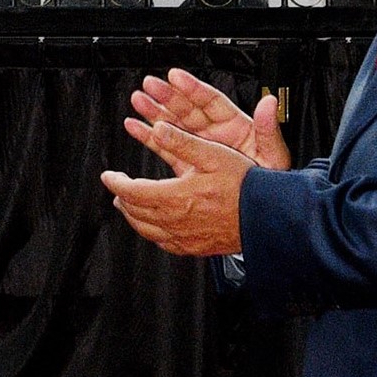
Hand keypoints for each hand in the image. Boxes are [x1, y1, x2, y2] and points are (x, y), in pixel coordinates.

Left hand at [100, 101, 256, 258]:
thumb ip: (182, 142)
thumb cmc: (245, 186)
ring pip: (146, 230)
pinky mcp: (195, 248)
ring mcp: (185, 238)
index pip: (132, 192)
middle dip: (122, 198)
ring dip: (133, 216)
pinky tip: (155, 227)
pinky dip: (152, 232)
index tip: (108, 176)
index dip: (116, 183)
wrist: (267, 218)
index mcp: (175, 197)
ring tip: (129, 205)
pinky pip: (164, 243)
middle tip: (118, 187)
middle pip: (135, 212)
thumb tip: (158, 128)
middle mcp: (175, 221)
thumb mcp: (213, 155)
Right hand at [127, 66, 290, 171]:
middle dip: (167, 96)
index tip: (176, 77)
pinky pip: (166, 147)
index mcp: (236, 127)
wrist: (261, 211)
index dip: (192, 88)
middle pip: (188, 109)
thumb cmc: (271, 184)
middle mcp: (216, 134)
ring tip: (138, 100)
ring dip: (155, 112)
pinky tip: (136, 126)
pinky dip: (150, 136)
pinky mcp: (189, 164)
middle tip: (149, 85)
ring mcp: (201, 149)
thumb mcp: (274, 157)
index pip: (211, 102)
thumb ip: (269, 130)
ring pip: (174, 125)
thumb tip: (269, 104)